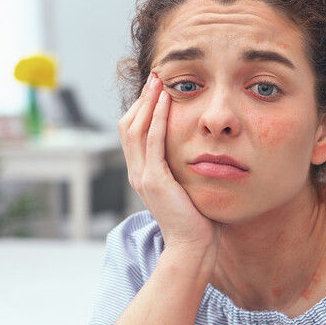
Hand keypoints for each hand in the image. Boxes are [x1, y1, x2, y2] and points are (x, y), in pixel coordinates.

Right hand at [119, 72, 217, 256]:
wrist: (191, 247)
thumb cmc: (196, 221)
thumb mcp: (185, 188)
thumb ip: (182, 169)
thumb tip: (197, 151)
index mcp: (142, 174)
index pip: (133, 133)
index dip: (141, 109)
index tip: (156, 89)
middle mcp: (137, 173)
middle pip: (128, 126)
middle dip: (141, 99)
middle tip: (156, 77)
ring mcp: (143, 177)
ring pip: (136, 130)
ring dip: (147, 102)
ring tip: (159, 81)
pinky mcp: (156, 181)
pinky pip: (153, 142)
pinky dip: (157, 120)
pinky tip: (166, 102)